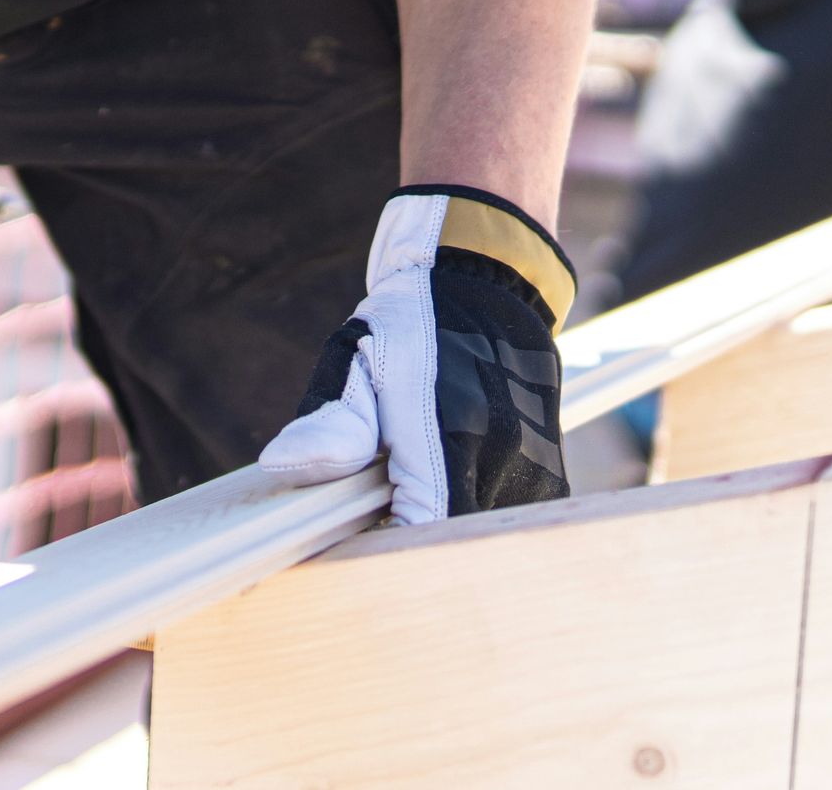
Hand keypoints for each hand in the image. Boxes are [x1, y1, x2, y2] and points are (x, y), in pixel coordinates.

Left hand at [260, 188, 573, 521]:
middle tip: (372, 508)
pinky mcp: (550, 475)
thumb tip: (281, 463)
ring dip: (438, 523)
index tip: (354, 538)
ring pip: (475, 535)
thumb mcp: (356, 354)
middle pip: (449, 541)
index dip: (384, 548)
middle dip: (406, 539)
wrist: (489, 283)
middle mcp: (504, 452)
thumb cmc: (412, 322)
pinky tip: (442, 480)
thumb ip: (329, 418)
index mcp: (451, 427)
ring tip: (407, 482)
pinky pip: (500, 522)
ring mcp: (535, 467)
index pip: (422, 530)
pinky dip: (467, 515)